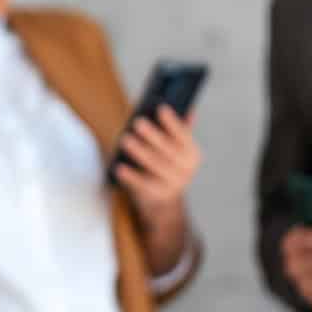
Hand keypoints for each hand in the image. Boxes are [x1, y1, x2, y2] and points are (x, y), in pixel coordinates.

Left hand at [114, 106, 201, 227]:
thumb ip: (180, 131)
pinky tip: (119, 167)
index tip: (161, 108)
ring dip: (139, 151)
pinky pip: (142, 183)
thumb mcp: (176, 151)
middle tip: (137, 122)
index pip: (183, 135)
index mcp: (192, 154)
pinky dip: (130, 176)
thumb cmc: (167, 166)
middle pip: (167, 149)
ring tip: (125, 139)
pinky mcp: (157, 195)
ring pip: (154, 164)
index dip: (172, 122)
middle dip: (152, 135)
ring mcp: (173, 184)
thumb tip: (188, 108)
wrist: (164, 203)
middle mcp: (186, 169)